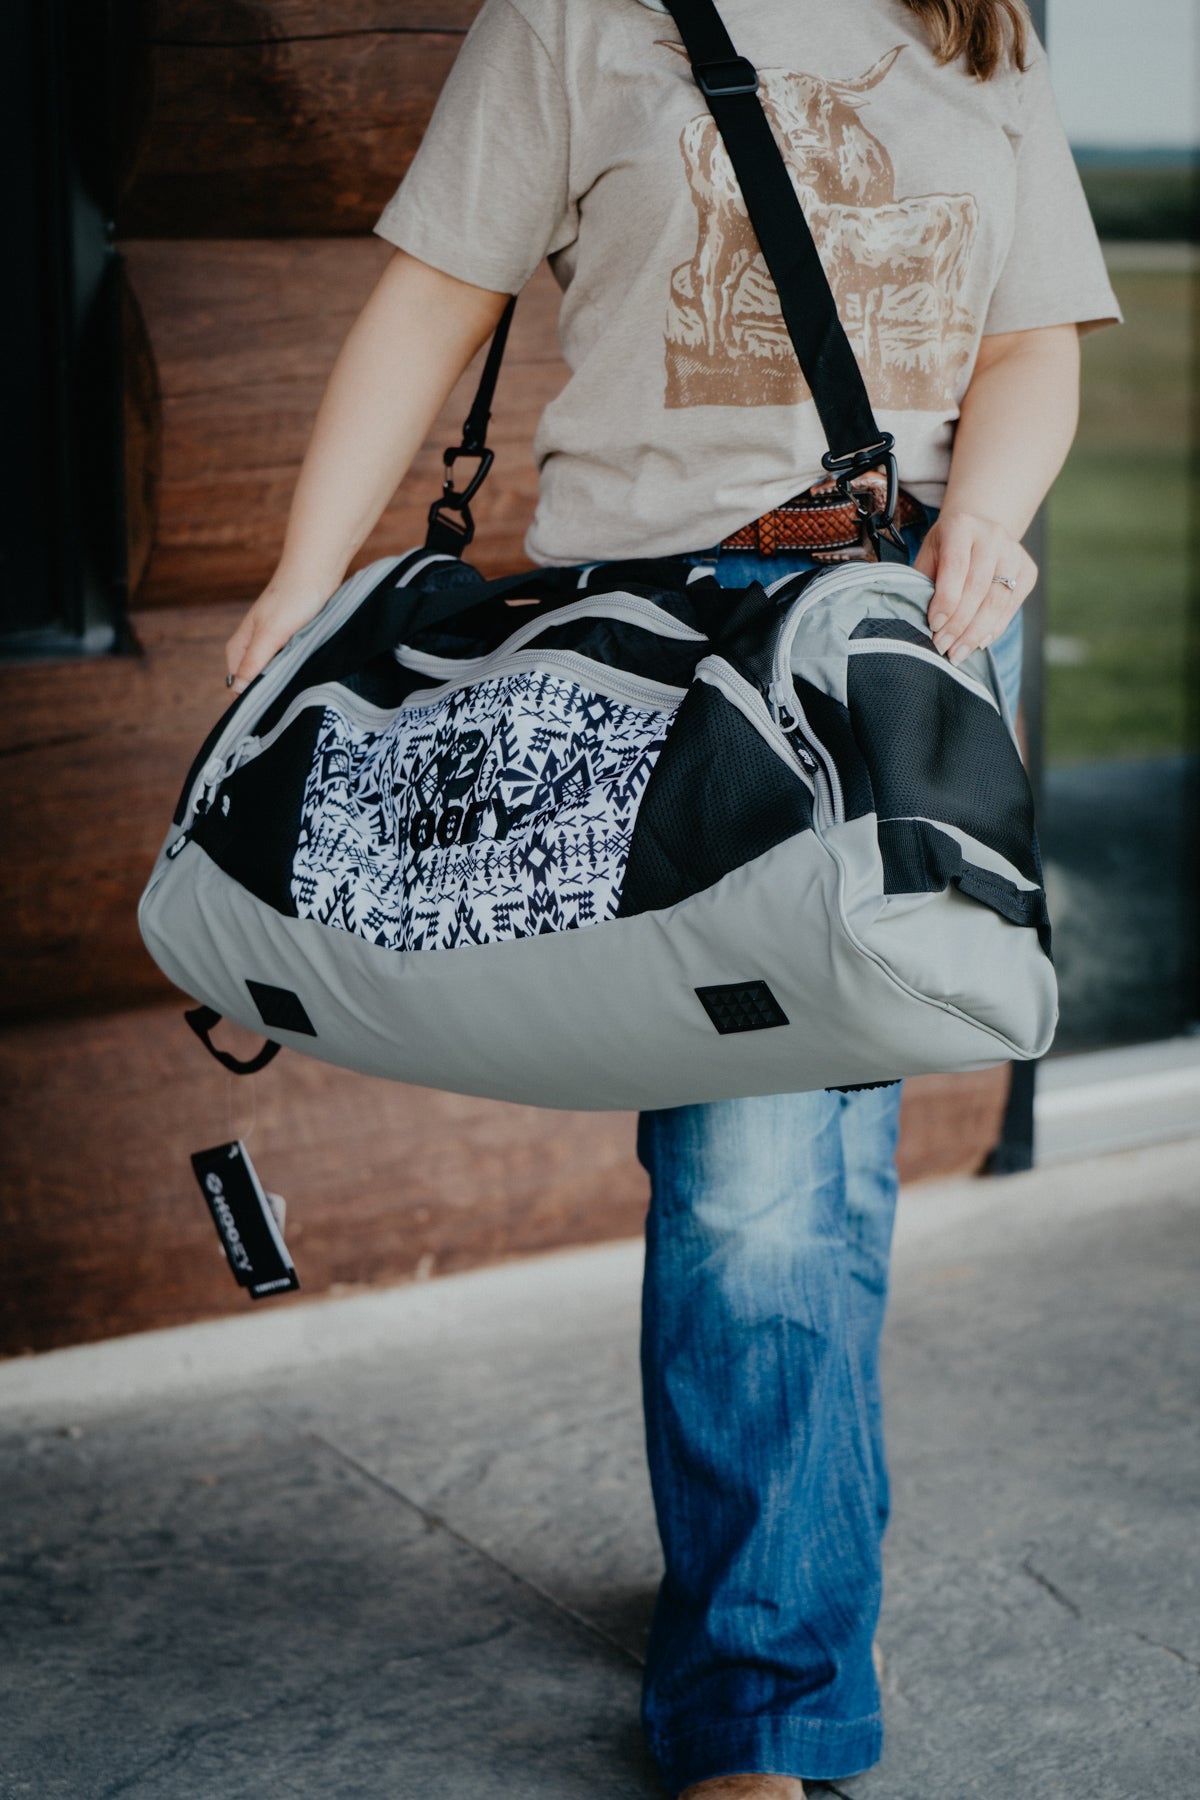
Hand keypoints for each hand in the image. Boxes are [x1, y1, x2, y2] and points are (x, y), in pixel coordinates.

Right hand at [223, 572, 339, 693]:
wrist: (316, 572)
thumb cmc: (292, 598)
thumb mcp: (271, 634)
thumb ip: (253, 662)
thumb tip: (236, 691)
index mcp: (239, 648)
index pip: (237, 687)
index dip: (251, 700)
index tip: (270, 712)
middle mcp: (251, 648)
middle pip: (255, 683)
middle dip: (270, 693)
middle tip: (289, 701)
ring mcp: (271, 646)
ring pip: (273, 675)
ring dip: (284, 682)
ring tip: (299, 687)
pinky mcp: (289, 642)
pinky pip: (288, 665)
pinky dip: (295, 670)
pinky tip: (306, 673)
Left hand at [912, 510, 1036, 664]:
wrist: (979, 531)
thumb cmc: (945, 550)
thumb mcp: (928, 557)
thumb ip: (924, 584)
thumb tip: (920, 625)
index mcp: (961, 526)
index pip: (956, 567)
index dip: (946, 601)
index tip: (934, 626)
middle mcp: (993, 535)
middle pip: (978, 588)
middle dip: (958, 624)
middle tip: (942, 647)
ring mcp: (1014, 552)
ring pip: (997, 601)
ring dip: (976, 633)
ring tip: (958, 653)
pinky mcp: (1028, 570)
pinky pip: (1011, 607)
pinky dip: (993, 629)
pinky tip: (977, 643)